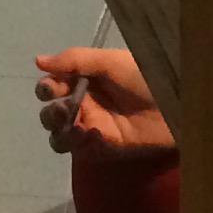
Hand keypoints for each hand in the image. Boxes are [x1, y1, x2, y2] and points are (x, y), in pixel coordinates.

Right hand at [34, 47, 173, 156]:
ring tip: (77, 126)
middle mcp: (84, 105)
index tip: (53, 88)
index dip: (46, 88)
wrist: (175, 105)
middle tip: (65, 109)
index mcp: (84, 81)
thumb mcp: (111, 62)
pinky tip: (92, 135)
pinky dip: (78, 145)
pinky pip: (79, 151)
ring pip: (59, 136)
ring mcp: (92, 128)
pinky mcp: (103, 149)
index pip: (51, 87)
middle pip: (50, 114)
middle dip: (51, 113)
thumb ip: (75, 60)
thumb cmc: (146, 76)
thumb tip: (38, 60)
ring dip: (60, 131)